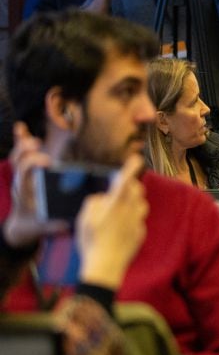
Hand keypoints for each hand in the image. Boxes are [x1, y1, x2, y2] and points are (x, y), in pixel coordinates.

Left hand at [2, 122, 65, 249]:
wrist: (22, 225)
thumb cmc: (35, 224)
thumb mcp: (43, 227)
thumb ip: (53, 226)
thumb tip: (65, 224)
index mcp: (25, 191)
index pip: (24, 171)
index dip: (33, 162)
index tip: (48, 161)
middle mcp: (21, 181)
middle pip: (19, 160)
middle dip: (27, 150)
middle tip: (39, 145)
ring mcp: (22, 176)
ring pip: (18, 156)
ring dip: (23, 144)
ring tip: (32, 137)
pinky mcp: (25, 173)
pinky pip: (21, 154)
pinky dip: (20, 140)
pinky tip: (20, 127)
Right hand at [76, 155, 148, 289]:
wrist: (106, 266)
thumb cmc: (91, 242)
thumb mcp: (84, 219)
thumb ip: (94, 203)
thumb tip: (103, 198)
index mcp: (114, 206)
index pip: (124, 182)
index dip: (130, 168)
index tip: (137, 158)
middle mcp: (129, 212)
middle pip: (137, 191)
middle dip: (131, 186)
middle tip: (121, 189)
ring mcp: (137, 223)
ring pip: (142, 204)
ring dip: (134, 202)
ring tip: (121, 209)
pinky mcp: (140, 233)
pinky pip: (139, 220)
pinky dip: (132, 220)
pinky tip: (121, 229)